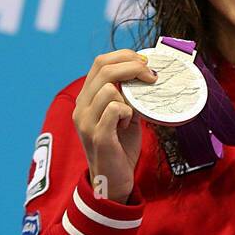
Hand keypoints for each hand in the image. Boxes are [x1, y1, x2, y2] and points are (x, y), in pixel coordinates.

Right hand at [72, 50, 155, 203]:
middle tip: (152, 75)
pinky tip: (128, 122)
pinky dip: (127, 111)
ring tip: (133, 111)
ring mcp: (87, 121)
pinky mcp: (97, 135)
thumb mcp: (125, 115)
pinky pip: (114, 109)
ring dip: (129, 95)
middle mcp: (82, 106)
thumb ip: (129, 96)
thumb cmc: (120, 146)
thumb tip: (148, 75)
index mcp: (87, 98)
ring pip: (109, 89)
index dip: (124, 56)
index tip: (145, 62)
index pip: (100, 62)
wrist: (113, 179)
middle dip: (133, 66)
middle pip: (104, 69)